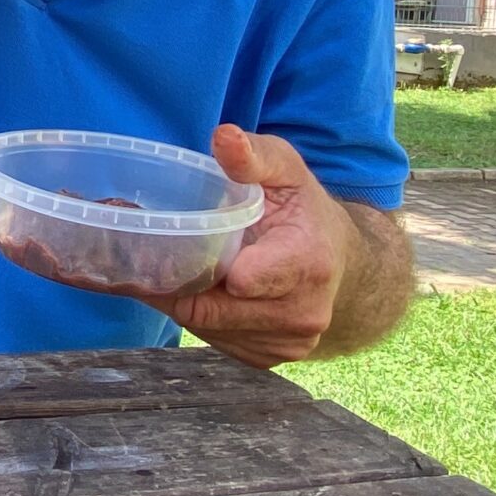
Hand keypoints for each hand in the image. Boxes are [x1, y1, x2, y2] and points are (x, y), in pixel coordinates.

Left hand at [142, 126, 361, 367]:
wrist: (341, 262)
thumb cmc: (304, 210)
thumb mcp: (286, 171)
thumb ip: (254, 156)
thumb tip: (222, 136)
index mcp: (308, 264)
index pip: (241, 280)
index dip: (204, 265)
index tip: (181, 243)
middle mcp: (303, 313)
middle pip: (211, 308)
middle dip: (180, 281)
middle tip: (153, 252)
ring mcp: (289, 344)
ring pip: (207, 327)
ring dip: (186, 301)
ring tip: (180, 267)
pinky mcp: (271, 358)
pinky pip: (216, 341)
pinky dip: (202, 317)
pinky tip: (204, 289)